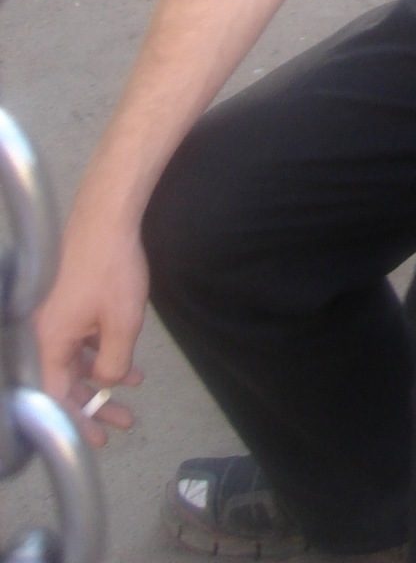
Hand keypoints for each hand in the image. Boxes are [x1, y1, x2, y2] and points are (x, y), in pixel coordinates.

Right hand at [34, 211, 149, 447]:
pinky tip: (127, 358)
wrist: (106, 217)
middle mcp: (40, 334)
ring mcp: (52, 317)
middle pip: (63, 382)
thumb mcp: (120, 325)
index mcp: (46, 344)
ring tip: (133, 387)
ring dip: (101, 376)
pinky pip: (78, 338)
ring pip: (73, 359)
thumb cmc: (110, 270)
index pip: (55, 398)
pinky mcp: (64, 302)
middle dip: (94, 404)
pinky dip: (99, 350)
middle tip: (122, 422)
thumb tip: (105, 382)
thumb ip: (110, 365)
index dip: (77, 423)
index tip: (98, 439)